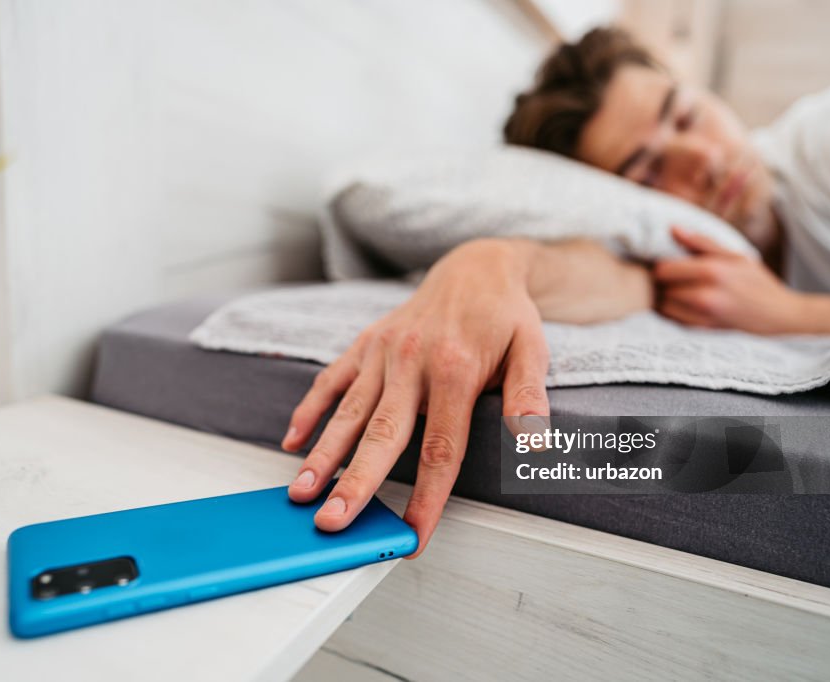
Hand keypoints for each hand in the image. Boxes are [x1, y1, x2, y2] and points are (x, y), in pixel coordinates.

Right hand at [281, 239, 549, 556]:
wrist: (475, 268)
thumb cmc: (504, 316)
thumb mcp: (532, 350)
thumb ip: (528, 396)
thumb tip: (536, 443)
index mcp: (455, 370)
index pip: (440, 449)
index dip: (426, 498)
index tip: (411, 536)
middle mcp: (412, 361)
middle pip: (382, 434)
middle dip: (355, 483)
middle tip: (332, 522)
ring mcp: (383, 352)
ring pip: (349, 411)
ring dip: (323, 453)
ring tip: (302, 491)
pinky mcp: (365, 343)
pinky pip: (331, 379)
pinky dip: (310, 410)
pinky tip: (293, 441)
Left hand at [653, 227, 800, 333]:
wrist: (779, 314)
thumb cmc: (757, 282)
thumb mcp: (735, 255)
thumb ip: (701, 243)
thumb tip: (673, 229)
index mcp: (712, 270)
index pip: (663, 269)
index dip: (663, 265)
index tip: (670, 264)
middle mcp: (705, 295)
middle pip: (661, 287)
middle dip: (664, 282)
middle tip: (676, 278)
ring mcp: (703, 315)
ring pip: (664, 306)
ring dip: (667, 299)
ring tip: (682, 292)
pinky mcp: (703, 330)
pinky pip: (674, 320)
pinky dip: (675, 313)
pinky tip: (688, 306)